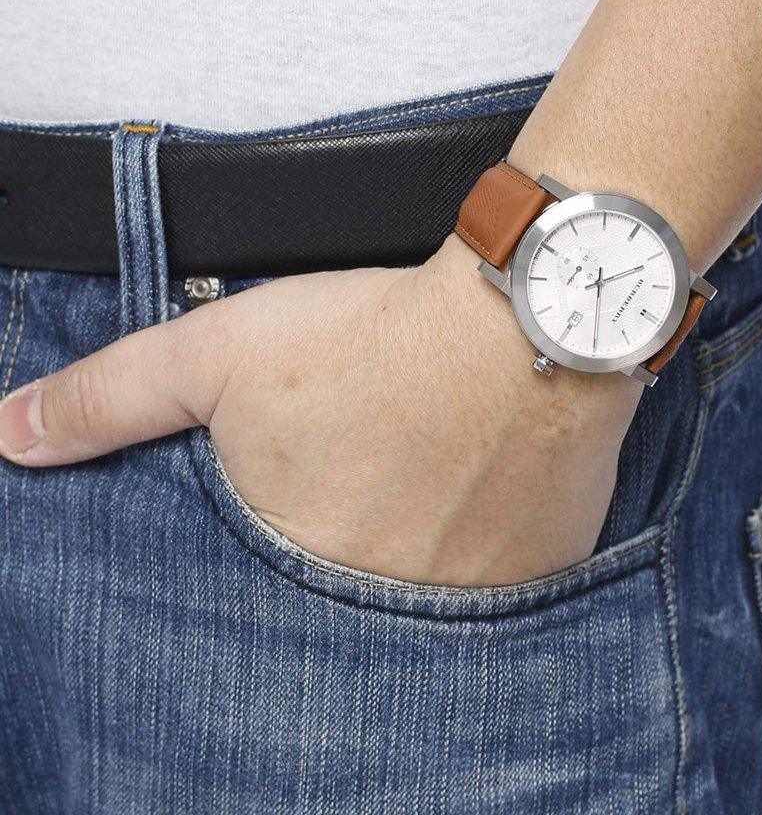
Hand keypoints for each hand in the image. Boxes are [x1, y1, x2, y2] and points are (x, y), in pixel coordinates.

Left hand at [0, 237, 640, 585]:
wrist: (522, 320)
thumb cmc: (378, 338)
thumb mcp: (222, 351)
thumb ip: (112, 397)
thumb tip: (13, 433)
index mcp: (300, 563)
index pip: (268, 588)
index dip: (290, 521)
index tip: (315, 483)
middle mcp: (388, 604)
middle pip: (352, 590)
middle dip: (354, 531)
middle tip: (377, 466)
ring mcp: (476, 598)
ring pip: (433, 588)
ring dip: (424, 538)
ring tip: (432, 466)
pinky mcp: (544, 569)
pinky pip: (506, 578)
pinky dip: (488, 535)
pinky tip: (487, 476)